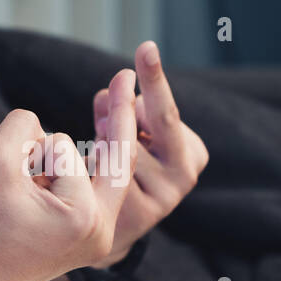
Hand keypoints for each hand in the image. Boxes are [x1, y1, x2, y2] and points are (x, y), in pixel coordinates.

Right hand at [0, 70, 139, 280]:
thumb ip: (24, 123)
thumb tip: (41, 125)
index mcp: (86, 217)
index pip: (62, 145)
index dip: (25, 152)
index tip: (7, 185)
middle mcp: (101, 233)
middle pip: (112, 158)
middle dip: (116, 122)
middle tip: (125, 76)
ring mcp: (95, 241)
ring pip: (93, 172)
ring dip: (63, 162)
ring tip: (30, 181)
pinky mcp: (82, 243)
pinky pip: (85, 191)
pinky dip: (63, 177)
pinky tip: (49, 173)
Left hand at [90, 42, 208, 265]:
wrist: (106, 233)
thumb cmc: (120, 169)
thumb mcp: (128, 135)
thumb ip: (123, 112)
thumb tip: (107, 96)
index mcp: (192, 153)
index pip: (167, 110)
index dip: (152, 78)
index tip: (145, 47)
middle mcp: (185, 175)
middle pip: (162, 120)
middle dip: (149, 83)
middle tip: (133, 55)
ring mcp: (163, 198)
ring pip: (124, 145)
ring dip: (103, 134)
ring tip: (97, 149)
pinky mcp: (136, 216)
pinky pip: (105, 172)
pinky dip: (90, 165)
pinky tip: (87, 176)